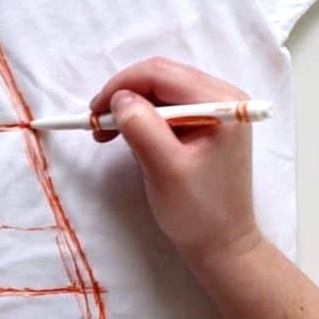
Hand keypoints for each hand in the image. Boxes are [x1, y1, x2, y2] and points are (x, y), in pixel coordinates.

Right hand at [90, 57, 262, 265]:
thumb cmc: (198, 211)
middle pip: (161, 78)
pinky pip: (169, 109)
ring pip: (162, 92)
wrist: (223, 245)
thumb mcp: (165, 168)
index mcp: (221, 101)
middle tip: (97, 124)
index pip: (161, 73)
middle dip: (125, 96)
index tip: (94, 112)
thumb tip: (120, 98)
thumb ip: (141, 127)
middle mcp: (222, 97)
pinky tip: (131, 139)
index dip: (121, 86)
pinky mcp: (208, 125)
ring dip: (132, 108)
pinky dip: (144, 119)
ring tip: (109, 134)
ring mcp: (217, 110)